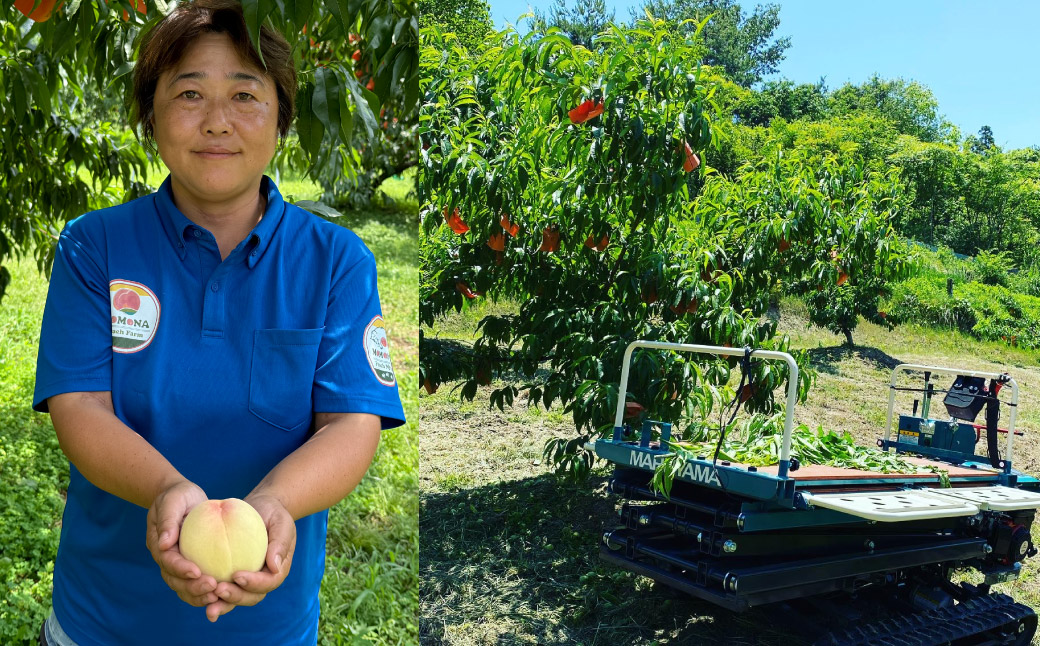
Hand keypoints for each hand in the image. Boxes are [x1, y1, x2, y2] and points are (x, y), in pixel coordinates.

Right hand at [145, 481, 220, 613]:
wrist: (183, 497)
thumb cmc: (178, 496)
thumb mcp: (173, 500)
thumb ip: (168, 519)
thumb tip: (164, 542)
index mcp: (159, 544)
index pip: (167, 561)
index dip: (180, 568)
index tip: (196, 571)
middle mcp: (166, 558)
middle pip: (175, 580)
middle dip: (192, 587)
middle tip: (212, 587)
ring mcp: (178, 564)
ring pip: (183, 587)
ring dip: (198, 595)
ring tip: (217, 596)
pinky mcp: (191, 565)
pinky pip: (195, 583)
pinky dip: (205, 592)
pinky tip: (222, 594)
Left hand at [203, 491, 296, 622]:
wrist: (261, 508)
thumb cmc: (273, 513)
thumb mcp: (281, 522)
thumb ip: (280, 543)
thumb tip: (274, 567)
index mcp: (277, 570)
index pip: (268, 582)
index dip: (254, 583)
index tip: (237, 575)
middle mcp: (262, 580)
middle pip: (251, 597)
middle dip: (235, 597)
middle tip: (218, 589)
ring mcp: (245, 581)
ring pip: (235, 599)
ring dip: (221, 604)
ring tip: (207, 604)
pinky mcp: (230, 577)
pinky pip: (220, 589)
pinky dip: (209, 595)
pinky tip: (194, 591)